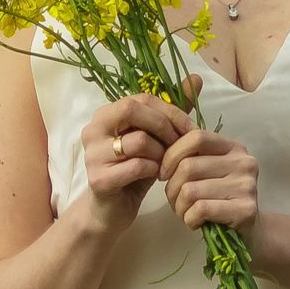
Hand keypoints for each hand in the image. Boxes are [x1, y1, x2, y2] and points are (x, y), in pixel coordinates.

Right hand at [82, 93, 193, 232]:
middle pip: (132, 109)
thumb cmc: (134, 170)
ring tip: (166, 164)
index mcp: (105, 114)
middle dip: (164, 126)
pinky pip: (136, 166)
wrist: (112, 210)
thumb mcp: (155, 139)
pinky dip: (153, 170)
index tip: (191, 128)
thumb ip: (173, 110)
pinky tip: (156, 176)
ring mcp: (92, 154)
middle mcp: (93, 129)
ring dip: (160, 153)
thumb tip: (197, 78)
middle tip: (179, 145)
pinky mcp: (99, 179)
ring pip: (138, 141)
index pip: (141, 98)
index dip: (169, 111)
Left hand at [160, 125, 258, 234]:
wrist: (250, 233)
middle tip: (174, 200)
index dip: (172, 155)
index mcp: (234, 147)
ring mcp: (246, 186)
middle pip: (188, 166)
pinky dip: (189, 218)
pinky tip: (194, 222)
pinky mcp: (245, 211)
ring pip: (190, 190)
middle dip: (172, 187)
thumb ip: (192, 156)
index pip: (196, 137)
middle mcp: (244, 162)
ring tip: (185, 212)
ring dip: (179, 206)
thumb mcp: (210, 171)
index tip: (164, 173)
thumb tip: (162, 147)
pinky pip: (200, 209)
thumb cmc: (221, 199)